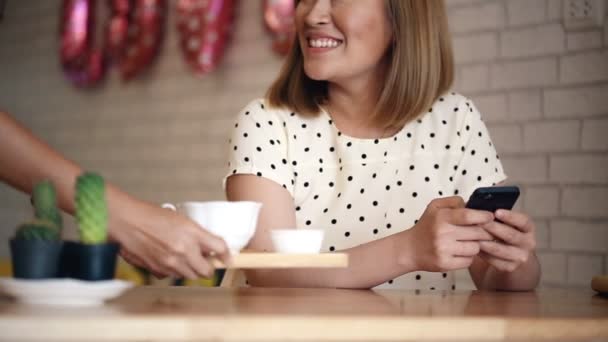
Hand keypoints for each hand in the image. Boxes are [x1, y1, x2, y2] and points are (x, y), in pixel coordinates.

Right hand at [109, 197, 229, 279]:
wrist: (126, 222)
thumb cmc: (149, 215)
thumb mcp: (180, 219)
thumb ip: (196, 234)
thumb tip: (208, 246)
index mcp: (192, 233)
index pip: (219, 247)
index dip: (226, 255)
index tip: (227, 258)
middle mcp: (183, 250)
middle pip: (207, 271)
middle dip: (208, 267)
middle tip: (205, 260)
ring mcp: (171, 262)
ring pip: (190, 275)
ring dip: (190, 269)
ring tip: (183, 257)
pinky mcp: (158, 270)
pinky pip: (172, 276)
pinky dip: (173, 270)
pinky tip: (168, 258)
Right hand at [406, 197, 494, 271]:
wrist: (409, 249)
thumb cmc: (426, 227)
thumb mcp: (435, 206)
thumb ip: (454, 201)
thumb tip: (473, 205)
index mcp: (441, 217)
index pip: (469, 216)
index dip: (483, 216)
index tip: (490, 217)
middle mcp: (442, 233)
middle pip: (477, 233)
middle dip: (484, 232)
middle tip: (482, 231)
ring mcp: (444, 250)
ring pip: (475, 248)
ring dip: (475, 245)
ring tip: (467, 242)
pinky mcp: (445, 264)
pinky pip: (469, 261)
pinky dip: (468, 257)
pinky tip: (460, 252)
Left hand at [478, 209, 535, 272]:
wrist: (501, 264)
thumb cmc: (497, 237)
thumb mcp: (499, 224)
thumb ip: (492, 214)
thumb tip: (478, 201)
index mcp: (526, 228)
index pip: (523, 221)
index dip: (511, 216)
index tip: (496, 212)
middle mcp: (528, 242)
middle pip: (512, 235)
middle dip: (494, 229)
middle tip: (480, 223)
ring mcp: (520, 256)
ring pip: (504, 250)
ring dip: (488, 244)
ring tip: (475, 238)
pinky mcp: (511, 268)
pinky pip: (497, 262)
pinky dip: (486, 256)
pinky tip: (475, 250)